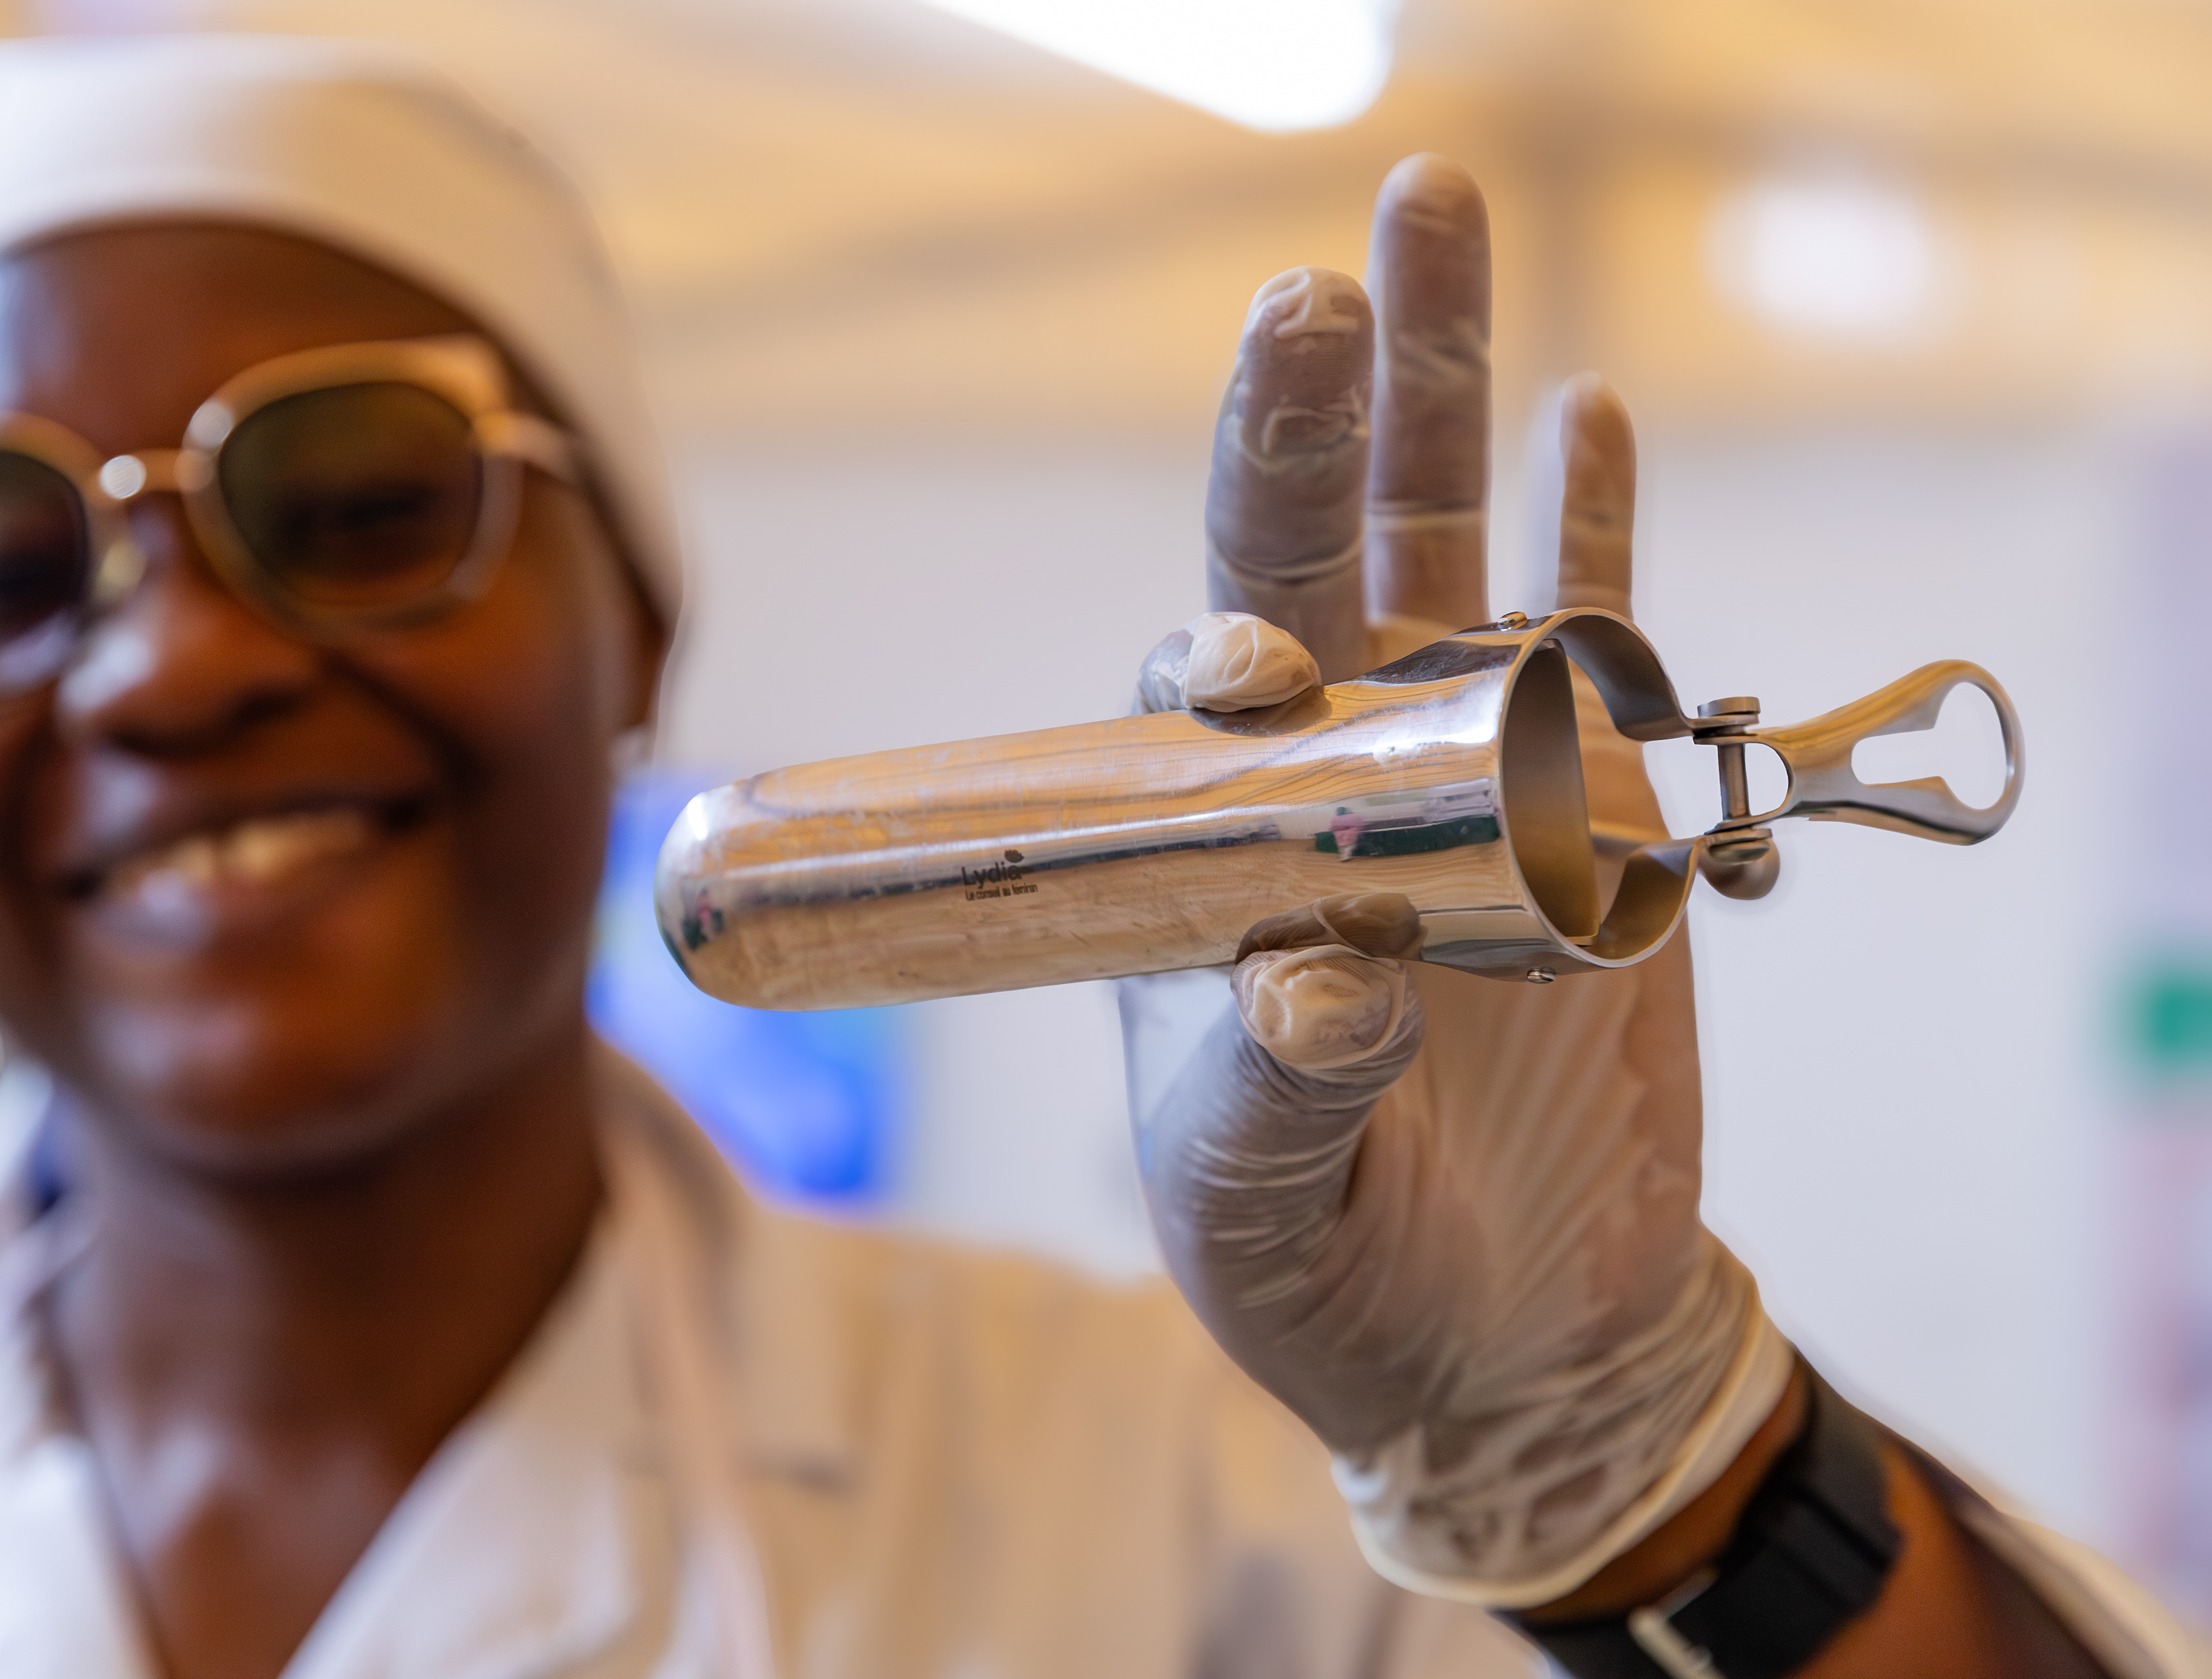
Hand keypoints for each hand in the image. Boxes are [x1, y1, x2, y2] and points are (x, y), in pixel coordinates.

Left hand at [1120, 155, 1787, 1607]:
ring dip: (1447, 398)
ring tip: (1433, 223)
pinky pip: (1598, 645)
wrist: (1508, 1339)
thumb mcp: (1259, 1211)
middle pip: (1317, 559)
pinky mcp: (1598, 814)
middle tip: (1326, 276)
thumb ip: (1274, 1102)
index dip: (1224, 641)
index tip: (1256, 659)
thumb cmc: (1338, 1280)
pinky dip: (1595, 535)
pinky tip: (1588, 418)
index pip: (1201, 692)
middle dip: (1319, 420)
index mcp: (1215, 854)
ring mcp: (1466, 775)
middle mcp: (1330, 780)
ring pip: (1451, 556)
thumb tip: (1325, 986)